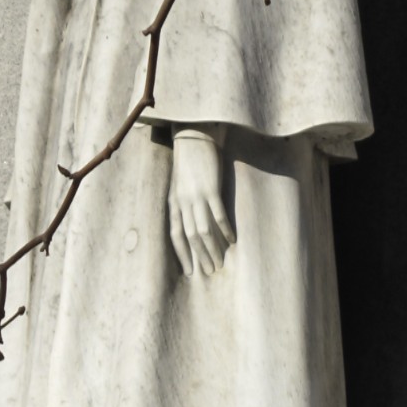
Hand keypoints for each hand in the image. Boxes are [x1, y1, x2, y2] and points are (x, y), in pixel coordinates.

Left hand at [168, 129, 234, 276]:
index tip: (189, 271)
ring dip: (213, 249)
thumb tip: (192, 222)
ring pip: (203, 230)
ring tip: (222, 263)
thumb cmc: (189, 160)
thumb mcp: (180, 183)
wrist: (194, 135)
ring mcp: (196, 196)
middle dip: (201, 257)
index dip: (182, 255)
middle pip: (190, 237)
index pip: (175, 235)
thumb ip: (184, 202)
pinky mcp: (211, 188)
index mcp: (173, 202)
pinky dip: (225, 230)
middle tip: (211, 272)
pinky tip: (232, 241)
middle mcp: (182, 202)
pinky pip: (218, 215)